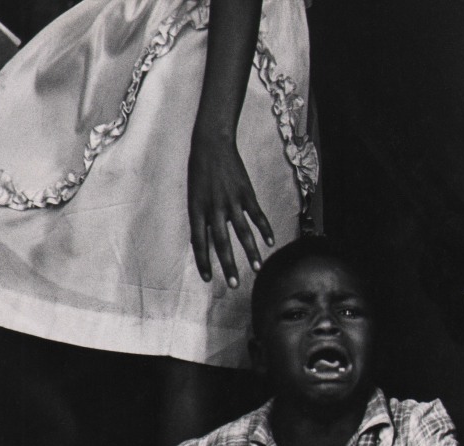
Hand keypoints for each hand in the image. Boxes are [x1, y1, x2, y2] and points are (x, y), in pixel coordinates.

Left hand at [188, 133, 273, 287]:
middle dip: (228, 265)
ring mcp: (231, 200)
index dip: (203, 262)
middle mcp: (214, 208)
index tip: (208, 279)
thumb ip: (200, 219)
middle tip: (234, 284)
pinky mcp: (246, 192)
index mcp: (197, 209)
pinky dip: (264, 229)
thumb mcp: (193, 196)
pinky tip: (270, 242)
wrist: (212, 143)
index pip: (199, 242)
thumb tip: (204, 242)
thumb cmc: (199, 172)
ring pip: (242, 232)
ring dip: (250, 252)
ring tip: (257, 269)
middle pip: (222, 242)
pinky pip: (257, 215)